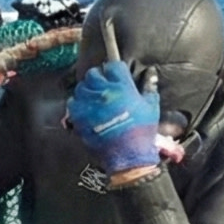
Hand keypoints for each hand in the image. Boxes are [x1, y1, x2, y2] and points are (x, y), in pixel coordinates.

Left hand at [66, 60, 161, 175]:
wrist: (128, 157)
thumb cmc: (142, 132)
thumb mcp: (151, 107)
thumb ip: (149, 87)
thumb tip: (150, 72)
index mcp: (123, 87)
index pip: (112, 65)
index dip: (113, 70)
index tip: (115, 75)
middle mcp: (103, 92)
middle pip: (93, 74)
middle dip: (99, 78)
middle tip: (104, 88)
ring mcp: (89, 104)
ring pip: (81, 87)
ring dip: (88, 91)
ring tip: (95, 100)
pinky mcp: (78, 117)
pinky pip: (72, 102)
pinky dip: (78, 104)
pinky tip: (87, 110)